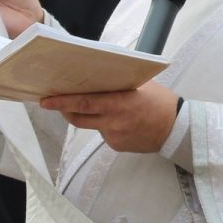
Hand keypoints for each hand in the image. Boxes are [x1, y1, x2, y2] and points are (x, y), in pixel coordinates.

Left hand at [41, 83, 179, 153]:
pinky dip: (103, 124)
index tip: (46, 100)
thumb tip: (97, 76)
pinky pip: (103, 133)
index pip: (84, 103)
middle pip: (78, 118)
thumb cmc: (160, 102)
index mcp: (119, 103)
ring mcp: (114, 136)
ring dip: (84, 115)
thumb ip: (117, 83)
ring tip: (89, 106)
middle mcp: (114, 121)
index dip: (62, 102)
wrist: (177, 129)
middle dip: (63, 110)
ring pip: (90, 125)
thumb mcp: (140, 85)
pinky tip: (117, 120)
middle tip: (51, 102)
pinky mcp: (117, 146)